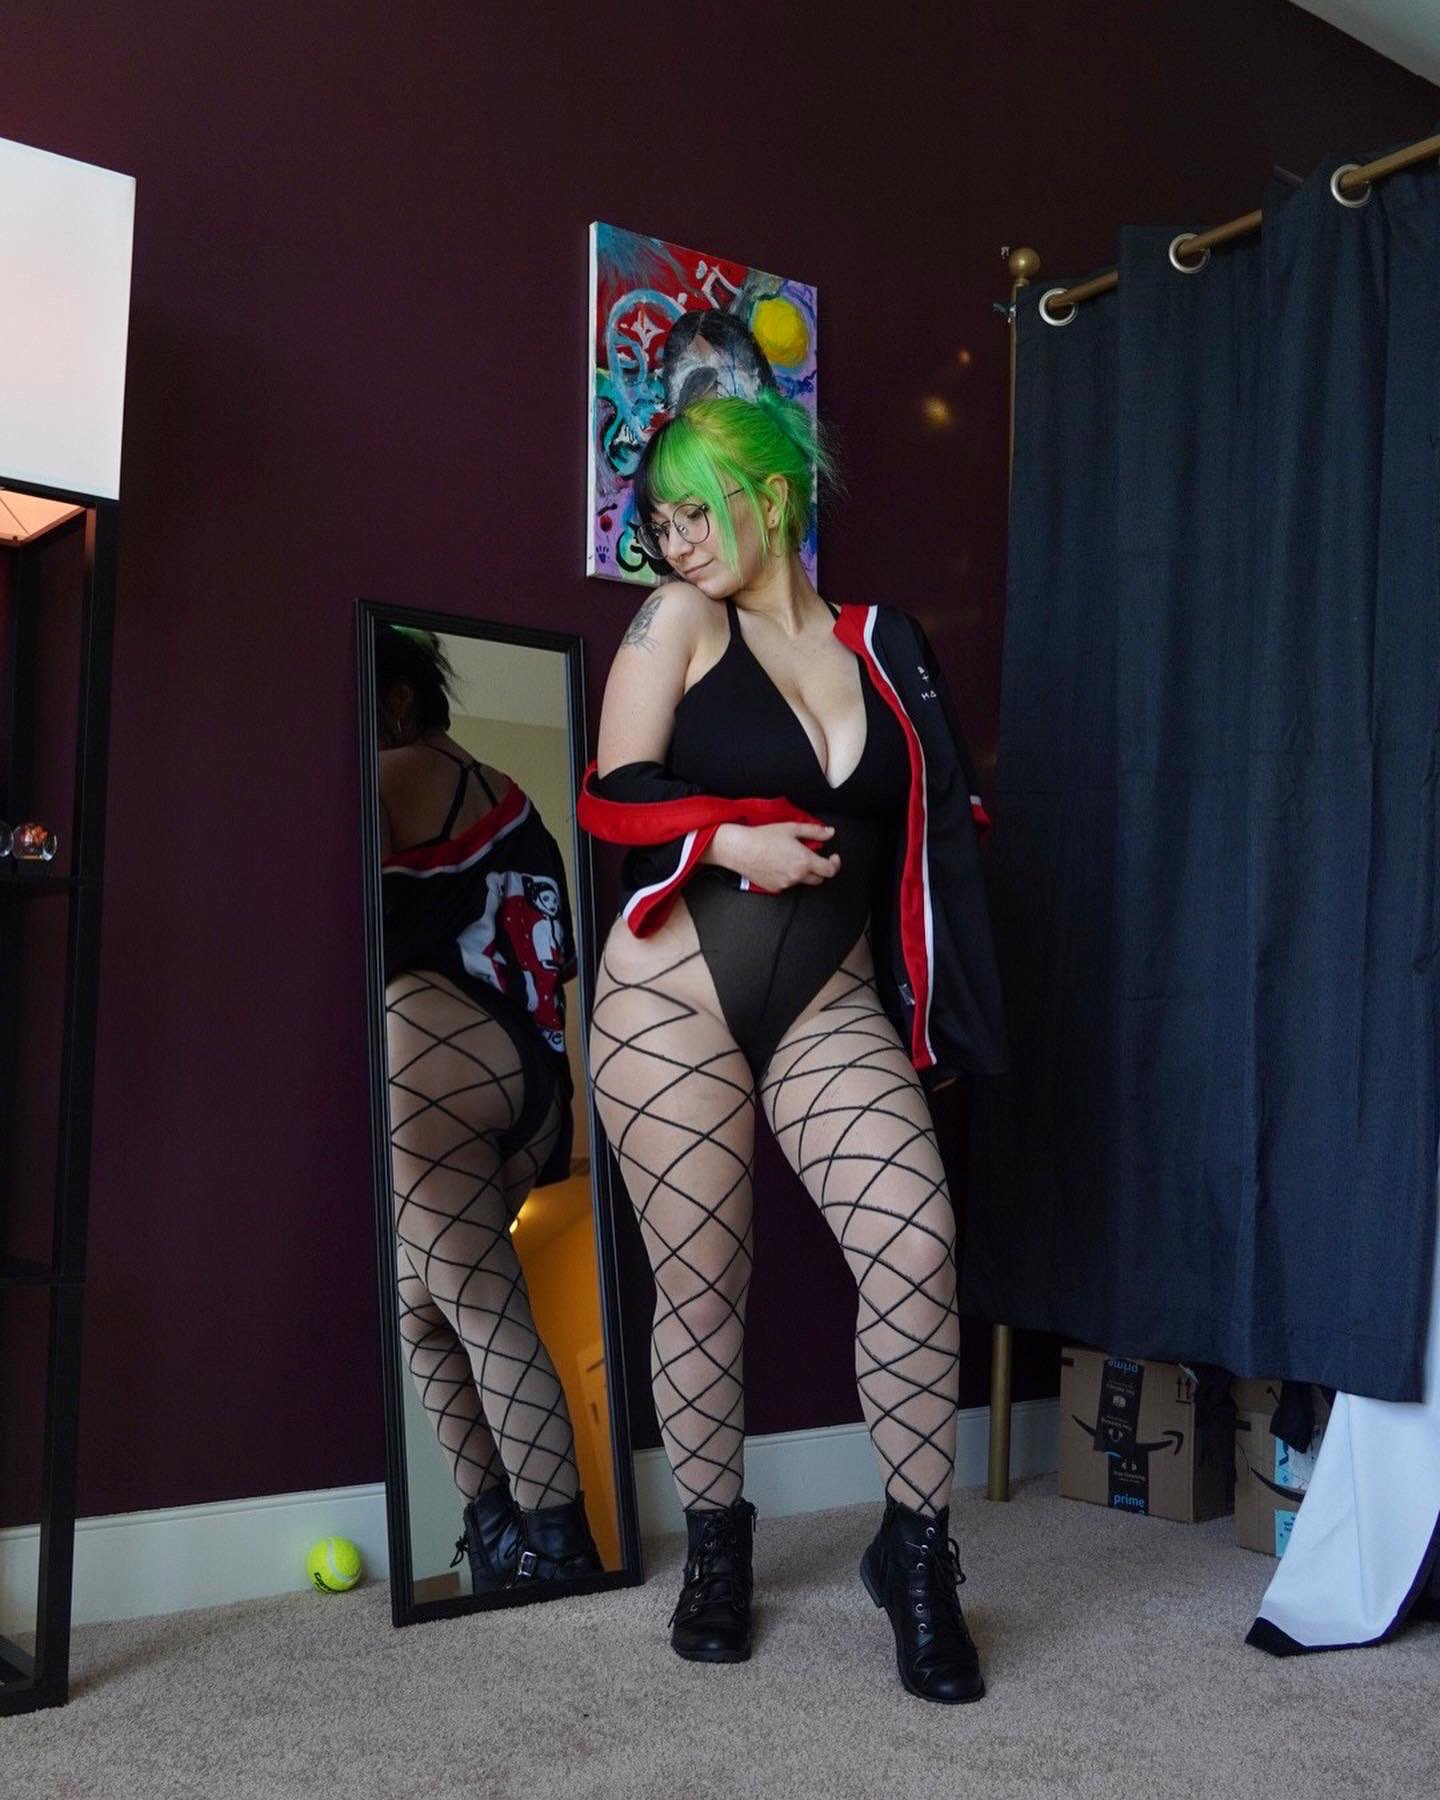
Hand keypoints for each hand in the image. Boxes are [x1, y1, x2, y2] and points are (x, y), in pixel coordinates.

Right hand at [710, 821, 840, 890]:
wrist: (740, 849)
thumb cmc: (764, 837)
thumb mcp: (792, 828)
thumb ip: (814, 832)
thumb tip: (829, 832)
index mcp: (804, 861)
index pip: (830, 870)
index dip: (835, 864)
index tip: (833, 858)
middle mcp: (797, 875)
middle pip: (818, 879)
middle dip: (819, 869)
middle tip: (811, 857)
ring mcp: (785, 884)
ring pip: (801, 881)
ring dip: (801, 872)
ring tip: (788, 857)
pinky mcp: (774, 888)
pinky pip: (787, 884)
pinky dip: (787, 876)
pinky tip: (777, 864)